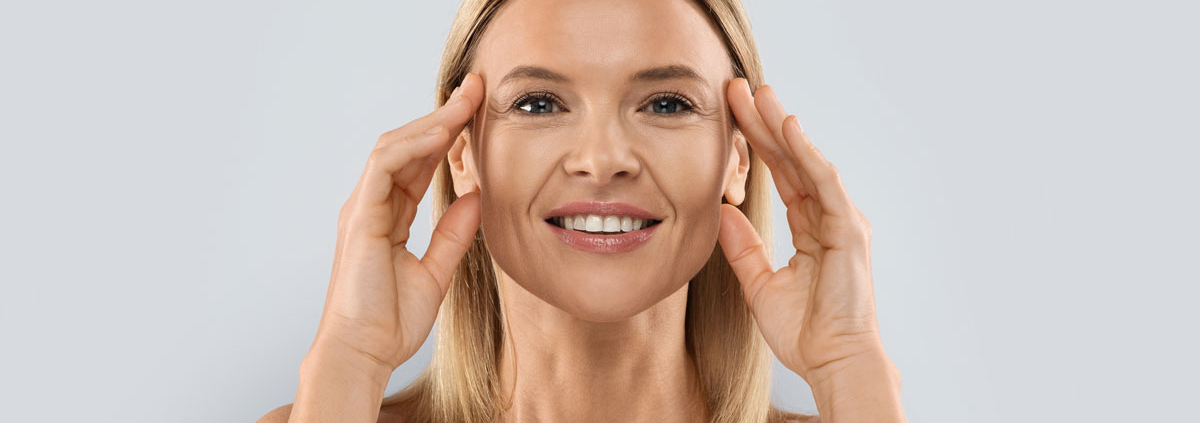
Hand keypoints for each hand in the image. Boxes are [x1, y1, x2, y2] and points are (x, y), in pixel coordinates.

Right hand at [309, 73, 483, 371]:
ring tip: (465, 101)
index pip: (419, 163)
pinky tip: (442, 132)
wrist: (363, 353)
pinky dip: (413, 146)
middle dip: (442, 115)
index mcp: (387, 217)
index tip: (478, 111)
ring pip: (394, 147)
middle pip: (408, 145)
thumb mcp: (437, 271)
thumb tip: (477, 196)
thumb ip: (454, 233)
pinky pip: (384, 167)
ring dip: (431, 121)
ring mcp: (362, 208)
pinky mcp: (359, 217)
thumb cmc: (390, 322)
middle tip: (475, 89)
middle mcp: (371, 206)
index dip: (448, 135)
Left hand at [719, 78, 889, 385]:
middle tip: (741, 88)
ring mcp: (841, 220)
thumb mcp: (759, 284)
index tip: (733, 114)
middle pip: (793, 160)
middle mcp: (828, 218)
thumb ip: (743, 249)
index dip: (758, 143)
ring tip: (760, 95)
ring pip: (808, 162)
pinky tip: (789, 128)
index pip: (781, 175)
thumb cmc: (804, 331)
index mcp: (810, 228)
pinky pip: (825, 183)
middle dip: (766, 123)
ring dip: (783, 127)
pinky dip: (807, 154)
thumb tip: (723, 215)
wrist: (831, 361)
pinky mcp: (848, 230)